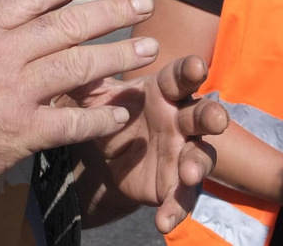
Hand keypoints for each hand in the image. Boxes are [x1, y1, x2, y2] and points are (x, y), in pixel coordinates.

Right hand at [0, 0, 160, 208]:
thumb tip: (2, 30)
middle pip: (68, 24)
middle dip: (112, 11)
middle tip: (144, 2)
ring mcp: (12, 93)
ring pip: (79, 66)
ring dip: (118, 56)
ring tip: (148, 48)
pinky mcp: (20, 133)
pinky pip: (72, 122)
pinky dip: (100, 117)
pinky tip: (120, 113)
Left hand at [68, 54, 229, 232]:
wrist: (107, 153)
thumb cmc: (112, 111)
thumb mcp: (96, 96)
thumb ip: (87, 81)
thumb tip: (66, 60)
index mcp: (165, 90)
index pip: (181, 76)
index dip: (190, 70)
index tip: (195, 66)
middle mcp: (182, 119)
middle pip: (203, 114)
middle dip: (212, 115)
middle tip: (216, 119)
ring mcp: (183, 152)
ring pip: (201, 156)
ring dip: (198, 165)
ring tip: (188, 173)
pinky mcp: (175, 184)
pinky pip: (181, 199)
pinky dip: (175, 210)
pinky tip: (164, 221)